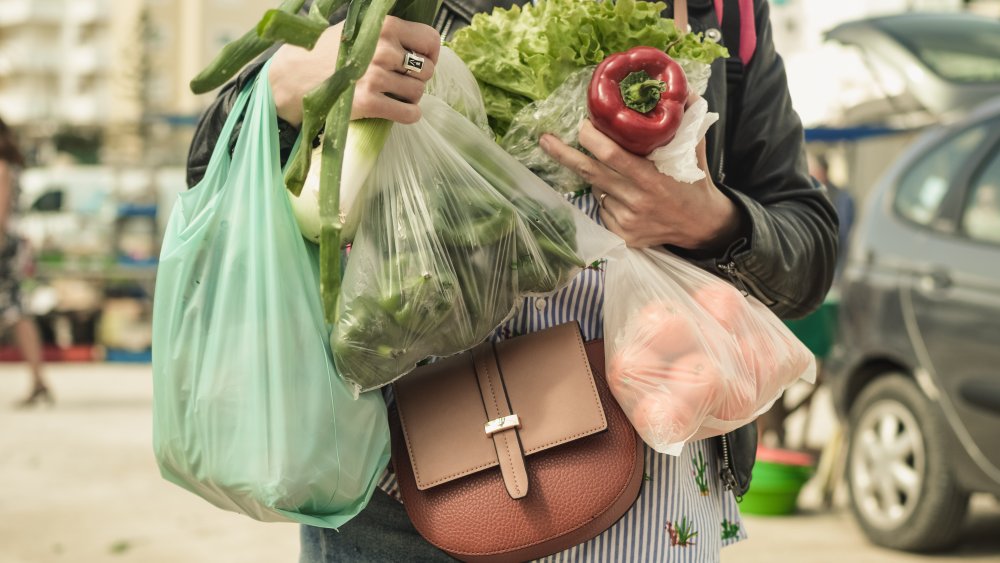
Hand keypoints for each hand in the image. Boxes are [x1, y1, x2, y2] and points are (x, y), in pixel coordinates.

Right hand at [269, 16, 440, 126]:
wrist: (293, 77)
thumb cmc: (326, 52)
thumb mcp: (356, 29)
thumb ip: (387, 32)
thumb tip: (420, 44)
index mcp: (383, 26)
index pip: (430, 40)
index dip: (431, 54)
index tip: (422, 60)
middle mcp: (383, 49)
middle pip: (426, 70)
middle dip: (418, 78)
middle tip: (401, 80)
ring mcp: (376, 77)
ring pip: (418, 93)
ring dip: (410, 97)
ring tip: (393, 94)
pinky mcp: (369, 103)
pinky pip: (409, 114)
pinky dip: (408, 115)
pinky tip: (397, 110)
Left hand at [540, 119, 742, 250]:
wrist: (703, 226)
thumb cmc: (695, 181)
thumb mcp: (695, 148)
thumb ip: (688, 119)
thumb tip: (682, 88)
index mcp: (652, 178)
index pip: (611, 156)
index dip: (591, 139)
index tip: (582, 124)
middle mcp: (637, 201)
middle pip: (590, 173)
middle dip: (563, 154)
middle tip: (545, 139)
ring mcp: (627, 221)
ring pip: (596, 190)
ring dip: (597, 177)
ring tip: (619, 174)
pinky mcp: (622, 235)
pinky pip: (602, 208)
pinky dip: (606, 198)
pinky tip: (624, 197)